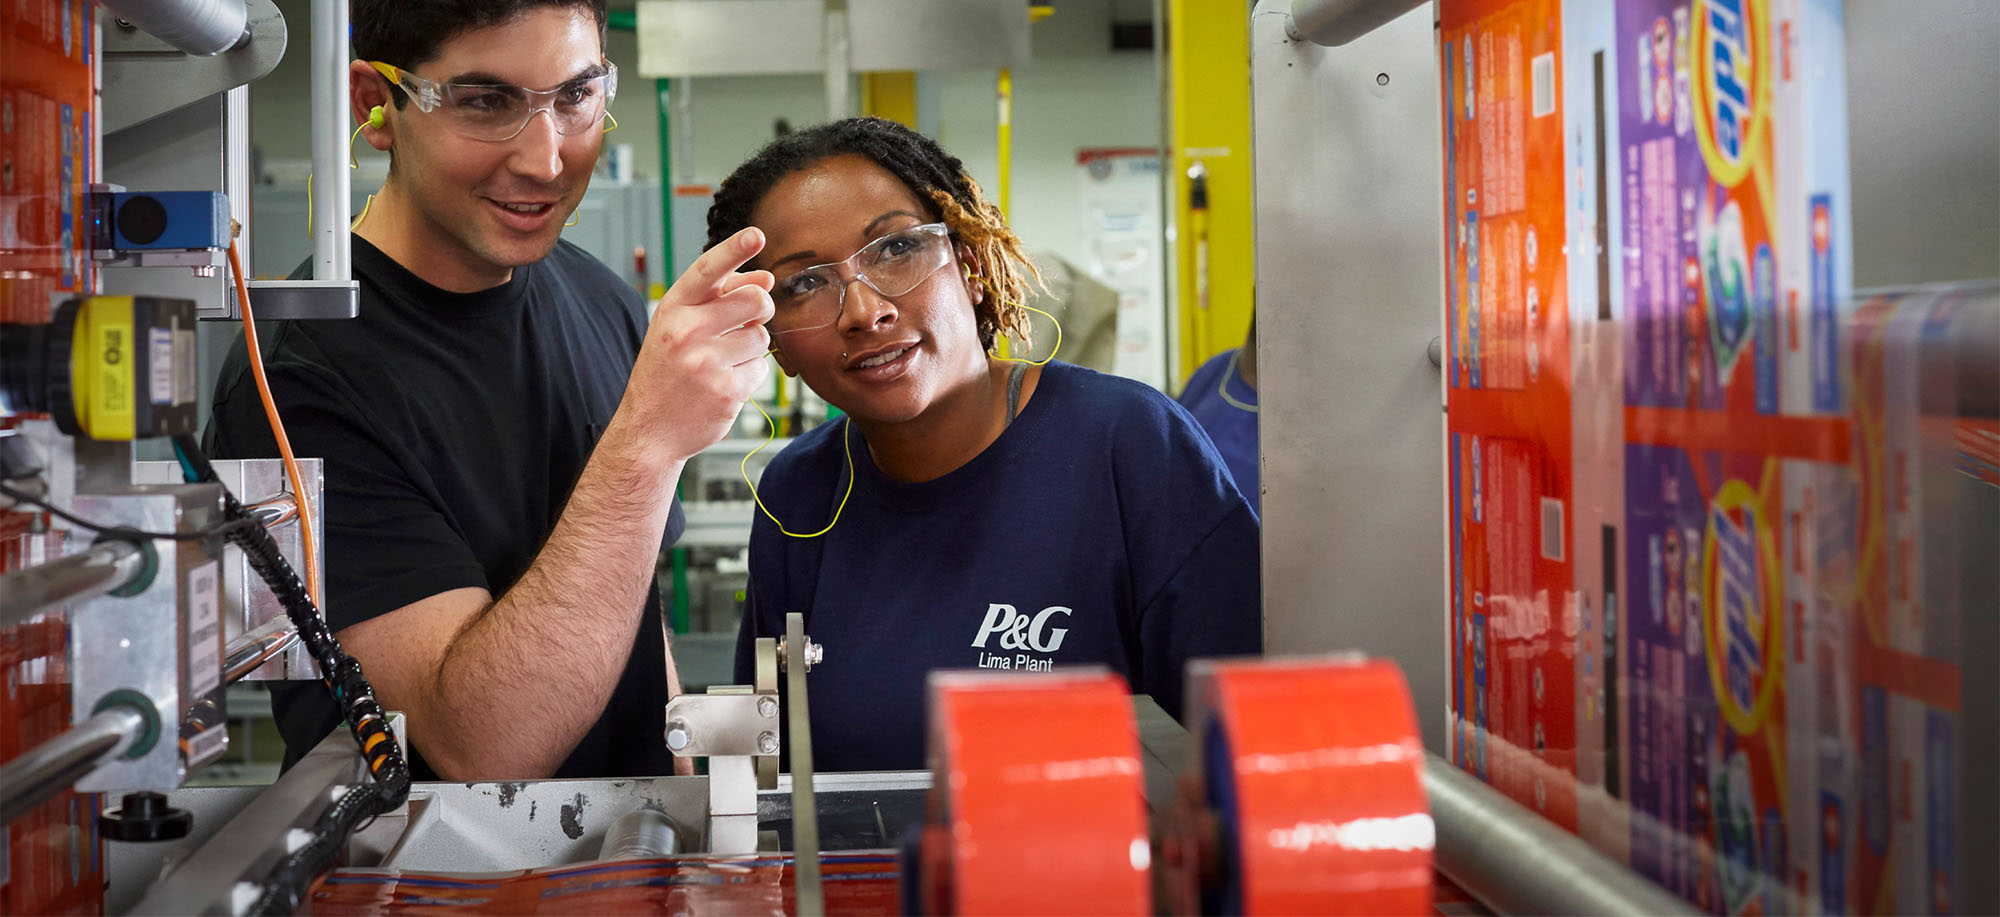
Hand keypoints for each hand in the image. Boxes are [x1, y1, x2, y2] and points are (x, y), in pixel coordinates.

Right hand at [618, 227, 775, 462]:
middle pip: (755, 301)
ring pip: (762, 336)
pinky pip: (761, 369)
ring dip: (752, 347)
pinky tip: (723, 383)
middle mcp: (687, 332)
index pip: (708, 270)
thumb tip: (765, 279)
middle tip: (747, 320)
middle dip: (761, 308)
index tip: (757, 233)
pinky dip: (749, 375)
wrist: (649, 428)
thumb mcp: (677, 326)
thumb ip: (717, 299)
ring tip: (723, 360)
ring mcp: (706, 363)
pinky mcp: (726, 391)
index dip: (734, 249)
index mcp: (672, 308)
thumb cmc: (666, 370)